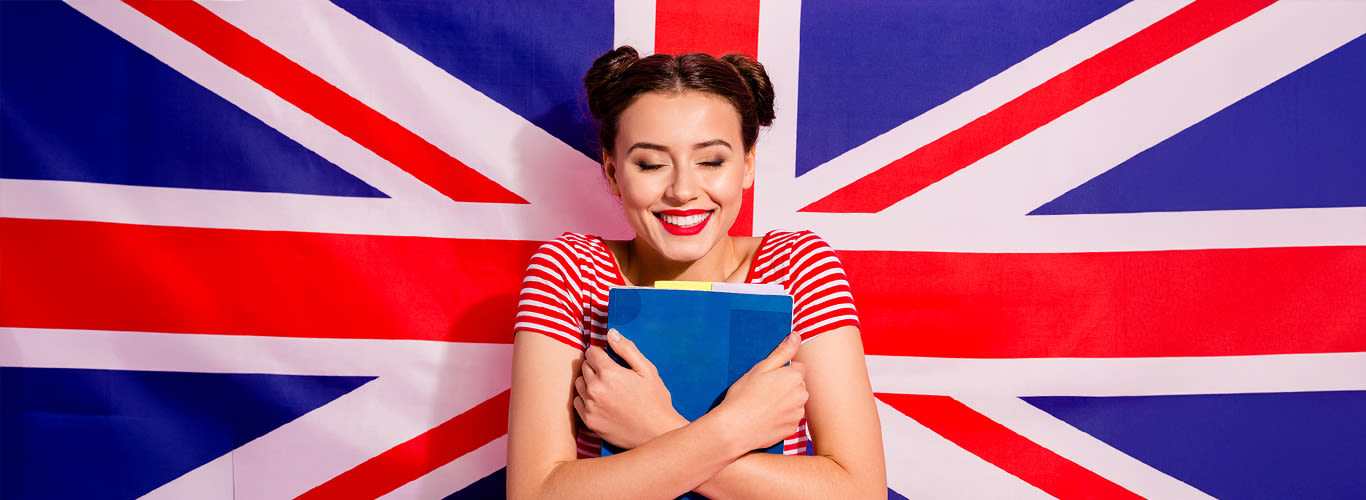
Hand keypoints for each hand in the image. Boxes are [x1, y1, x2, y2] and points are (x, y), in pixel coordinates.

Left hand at [574, 329, 687, 448]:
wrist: (656, 433)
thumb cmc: (655, 400)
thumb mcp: (647, 370)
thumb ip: (627, 349)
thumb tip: (611, 333)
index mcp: (609, 373)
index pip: (591, 353)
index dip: (601, 353)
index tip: (608, 359)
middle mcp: (596, 389)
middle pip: (584, 367)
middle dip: (595, 367)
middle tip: (612, 375)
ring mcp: (591, 406)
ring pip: (579, 384)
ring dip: (589, 382)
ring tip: (607, 388)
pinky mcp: (589, 421)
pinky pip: (578, 402)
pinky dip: (586, 399)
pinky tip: (602, 402)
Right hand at [713, 332, 807, 451]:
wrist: (734, 429)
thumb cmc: (743, 396)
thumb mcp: (760, 368)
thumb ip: (782, 352)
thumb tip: (796, 335)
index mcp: (794, 377)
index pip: (798, 367)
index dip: (782, 371)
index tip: (768, 378)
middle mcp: (801, 395)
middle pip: (798, 385)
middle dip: (786, 386)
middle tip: (763, 391)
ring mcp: (797, 414)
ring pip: (795, 402)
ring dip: (785, 402)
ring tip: (763, 406)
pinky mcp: (792, 429)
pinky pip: (790, 418)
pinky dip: (781, 417)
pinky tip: (765, 418)